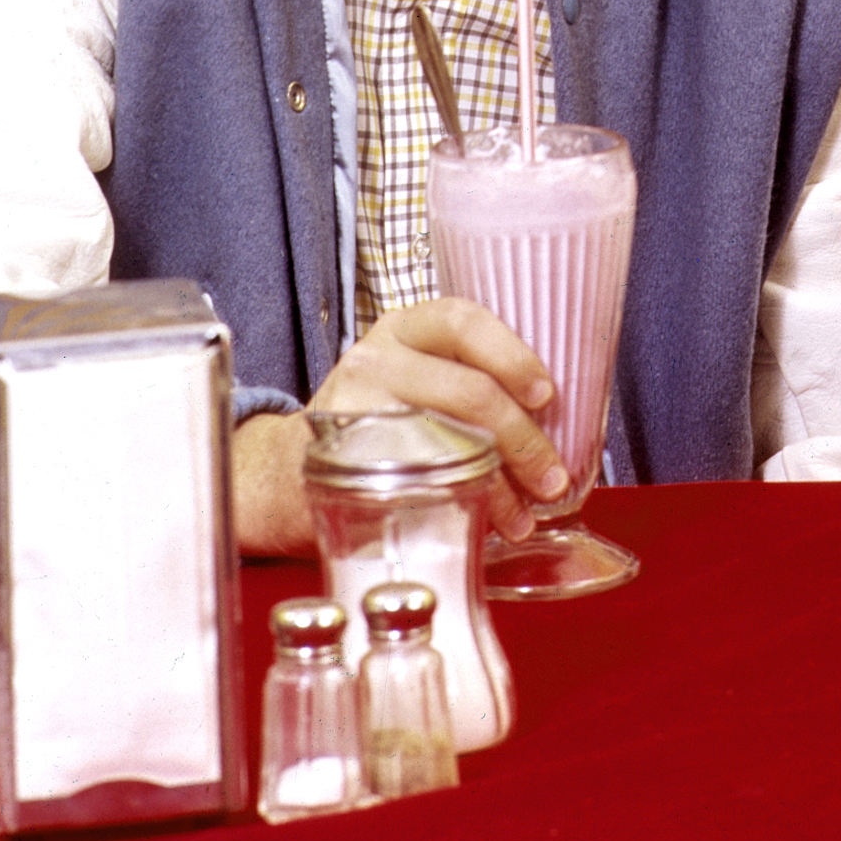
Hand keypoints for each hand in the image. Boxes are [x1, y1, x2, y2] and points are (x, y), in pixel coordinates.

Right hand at [231, 297, 570, 556]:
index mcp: (403, 329)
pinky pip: (414, 481)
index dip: (512, 354)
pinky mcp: (343, 463)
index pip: (462, 320)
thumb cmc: (376, 424)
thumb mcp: (414, 378)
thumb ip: (467, 381)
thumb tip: (553, 420)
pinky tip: (482, 520)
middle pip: (465, 389)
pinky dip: (462, 502)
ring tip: (523, 514)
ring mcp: (354, 409)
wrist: (288, 472)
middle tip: (550, 476)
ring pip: (446, 441)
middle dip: (520, 437)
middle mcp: (374, 359)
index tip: (546, 393)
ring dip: (497, 482)